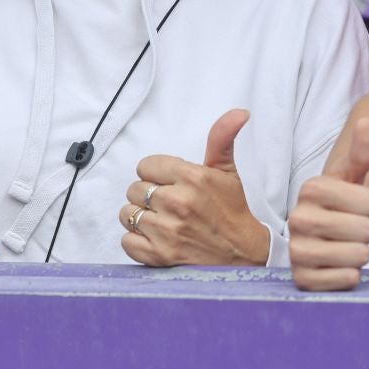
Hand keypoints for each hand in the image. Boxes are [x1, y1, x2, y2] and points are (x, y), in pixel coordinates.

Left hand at [120, 109, 271, 267]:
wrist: (241, 254)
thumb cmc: (231, 211)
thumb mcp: (228, 172)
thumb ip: (222, 138)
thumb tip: (239, 112)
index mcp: (192, 178)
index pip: (146, 166)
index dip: (156, 175)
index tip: (170, 184)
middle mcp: (177, 203)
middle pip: (135, 189)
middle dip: (148, 196)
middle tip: (168, 205)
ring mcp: (166, 231)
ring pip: (127, 214)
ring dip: (140, 218)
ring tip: (161, 222)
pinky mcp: (158, 256)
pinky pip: (127, 241)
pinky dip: (136, 241)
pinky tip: (155, 239)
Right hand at [289, 117, 368, 291]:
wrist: (328, 234)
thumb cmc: (345, 202)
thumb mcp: (356, 175)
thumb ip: (364, 152)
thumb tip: (368, 123)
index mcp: (310, 188)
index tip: (362, 205)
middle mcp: (297, 218)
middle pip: (364, 230)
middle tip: (356, 229)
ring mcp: (297, 249)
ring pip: (356, 256)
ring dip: (363, 253)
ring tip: (350, 246)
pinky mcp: (302, 278)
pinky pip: (344, 280)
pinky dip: (352, 275)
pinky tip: (343, 266)